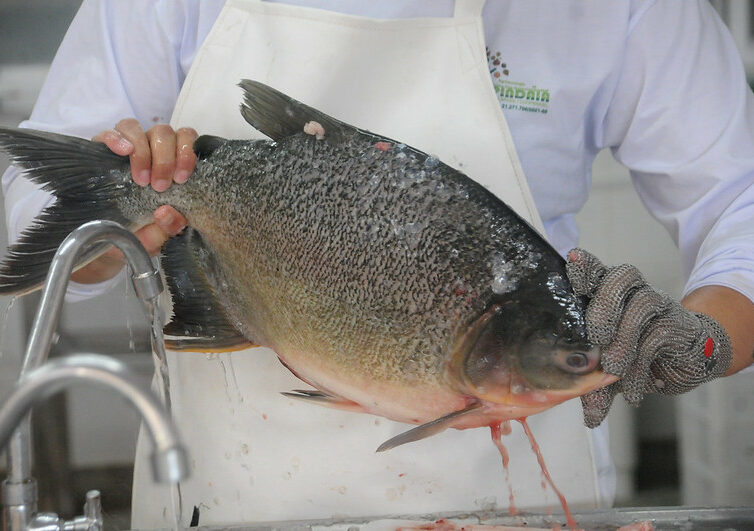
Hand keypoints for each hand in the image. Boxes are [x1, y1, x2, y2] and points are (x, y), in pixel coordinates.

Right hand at [70, 121, 197, 283]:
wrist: (106, 241)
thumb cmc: (140, 233)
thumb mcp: (159, 236)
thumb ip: (170, 228)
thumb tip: (167, 212)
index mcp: (173, 164)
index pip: (187, 140)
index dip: (187, 152)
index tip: (182, 177)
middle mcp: (152, 150)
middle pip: (164, 132)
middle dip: (165, 158)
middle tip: (160, 186)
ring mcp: (127, 147)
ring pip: (138, 128)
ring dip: (143, 151)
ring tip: (141, 179)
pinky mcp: (102, 150)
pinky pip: (110, 132)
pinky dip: (117, 138)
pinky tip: (122, 152)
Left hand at [565, 248, 731, 427]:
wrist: (687, 358)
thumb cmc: (636, 355)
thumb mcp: (610, 372)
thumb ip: (596, 387)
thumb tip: (591, 419)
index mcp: (606, 293)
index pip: (596, 271)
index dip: (586, 266)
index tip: (573, 260)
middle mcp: (632, 291)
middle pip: (619, 277)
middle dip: (604, 303)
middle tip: (595, 335)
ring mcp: (657, 304)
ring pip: (642, 303)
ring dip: (624, 338)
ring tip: (613, 368)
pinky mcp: (677, 323)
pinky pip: (659, 338)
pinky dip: (641, 367)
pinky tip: (632, 392)